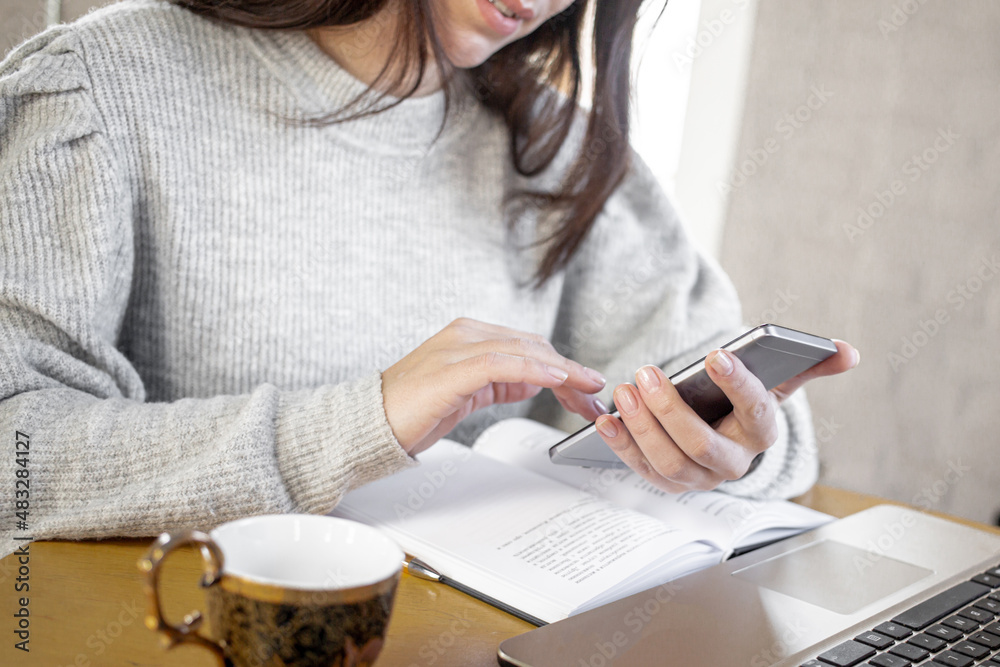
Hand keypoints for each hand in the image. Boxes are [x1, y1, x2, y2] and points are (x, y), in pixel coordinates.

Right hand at [382, 318, 607, 455]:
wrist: (369, 424)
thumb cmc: (412, 411)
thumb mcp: (469, 393)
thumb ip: (502, 380)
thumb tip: (538, 378)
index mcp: (470, 336)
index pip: (530, 345)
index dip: (565, 366)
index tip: (589, 388)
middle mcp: (466, 334)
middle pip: (534, 346)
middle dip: (571, 373)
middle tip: (595, 398)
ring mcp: (458, 347)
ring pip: (525, 350)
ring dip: (564, 371)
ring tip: (587, 390)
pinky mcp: (452, 368)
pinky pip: (502, 362)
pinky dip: (535, 369)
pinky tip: (557, 379)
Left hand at [593, 340, 858, 491]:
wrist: (721, 433)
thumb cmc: (741, 403)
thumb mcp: (774, 382)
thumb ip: (806, 365)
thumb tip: (849, 353)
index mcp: (761, 432)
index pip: (756, 409)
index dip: (739, 383)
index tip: (716, 355)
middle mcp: (733, 462)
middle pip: (700, 444)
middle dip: (670, 409)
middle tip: (646, 373)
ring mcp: (699, 477)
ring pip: (668, 462)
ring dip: (642, 427)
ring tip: (625, 390)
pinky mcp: (669, 483)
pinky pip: (642, 470)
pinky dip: (622, 445)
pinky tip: (606, 421)